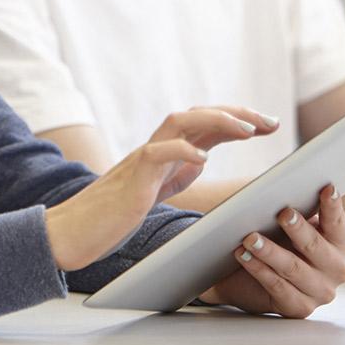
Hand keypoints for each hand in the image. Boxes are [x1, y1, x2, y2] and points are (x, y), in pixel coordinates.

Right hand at [46, 106, 274, 270]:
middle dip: (237, 113)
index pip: (205, 124)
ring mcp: (142, 160)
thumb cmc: (111, 216)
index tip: (269, 124)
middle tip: (271, 121)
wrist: (73, 231)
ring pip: (179, 122)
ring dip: (217, 121)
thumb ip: (177, 170)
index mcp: (164, 153)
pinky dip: (182, 150)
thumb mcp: (156, 188)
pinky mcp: (132, 179)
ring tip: (248, 130)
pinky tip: (203, 157)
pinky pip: (157, 153)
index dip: (238, 119)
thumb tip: (201, 158)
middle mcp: (155, 148)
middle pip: (197, 113)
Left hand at [201, 184, 344, 317]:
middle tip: (284, 213)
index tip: (328, 188)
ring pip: (294, 268)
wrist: (250, 276)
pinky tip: (244, 256)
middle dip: (300, 229)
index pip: (338, 223)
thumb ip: (294, 207)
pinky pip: (278, 287)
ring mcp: (320, 291)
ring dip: (271, 252)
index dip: (333, 206)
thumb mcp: (287, 222)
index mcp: (340, 242)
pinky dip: (259, 270)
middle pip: (317, 247)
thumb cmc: (276, 239)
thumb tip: (280, 188)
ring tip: (250, 238)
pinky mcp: (299, 307)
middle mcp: (337, 269)